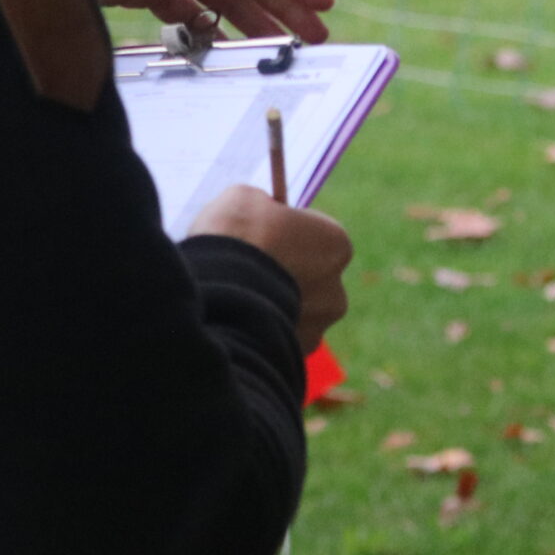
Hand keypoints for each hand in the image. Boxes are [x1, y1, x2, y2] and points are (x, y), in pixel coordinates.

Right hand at [189, 184, 353, 351]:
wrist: (217, 294)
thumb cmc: (236, 237)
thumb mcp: (246, 198)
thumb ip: (262, 206)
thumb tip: (260, 209)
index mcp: (337, 246)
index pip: (317, 238)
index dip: (287, 237)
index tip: (262, 238)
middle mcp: (337, 292)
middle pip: (310, 280)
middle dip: (285, 277)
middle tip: (248, 272)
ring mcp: (317, 329)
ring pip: (295, 314)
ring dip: (273, 307)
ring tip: (237, 299)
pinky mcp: (294, 356)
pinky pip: (278, 339)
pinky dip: (261, 332)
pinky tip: (236, 322)